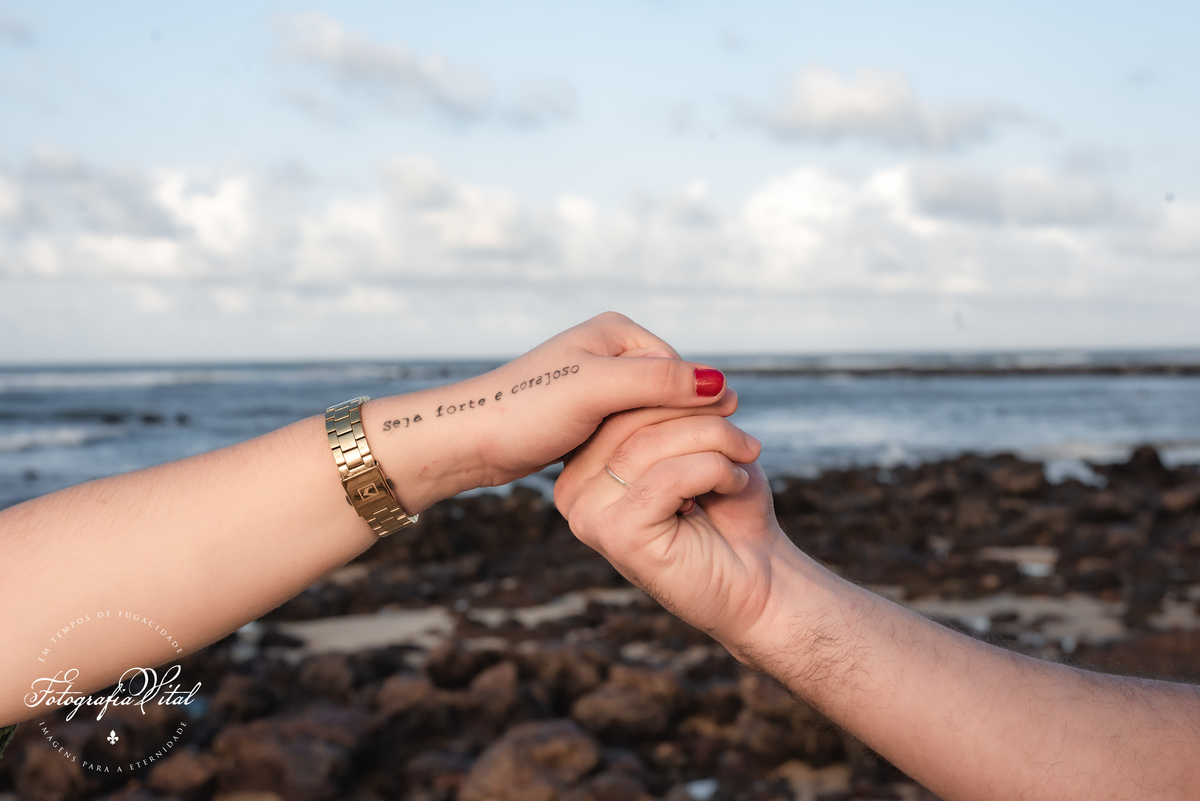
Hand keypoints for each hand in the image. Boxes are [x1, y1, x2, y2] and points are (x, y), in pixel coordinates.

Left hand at [366, 312, 732, 507]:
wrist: (469, 440)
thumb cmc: (526, 411)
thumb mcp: (596, 392)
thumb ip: (658, 383)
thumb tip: (721, 383)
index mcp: (618, 331)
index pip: (681, 371)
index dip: (694, 410)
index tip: (704, 449)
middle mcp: (610, 350)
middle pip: (669, 394)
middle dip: (675, 428)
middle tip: (690, 469)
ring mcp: (598, 382)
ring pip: (650, 416)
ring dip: (658, 443)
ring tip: (664, 475)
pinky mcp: (586, 412)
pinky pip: (629, 430)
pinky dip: (636, 450)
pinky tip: (635, 474)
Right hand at [554, 408, 791, 659]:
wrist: (760, 580)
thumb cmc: (729, 509)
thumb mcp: (698, 445)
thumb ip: (674, 410)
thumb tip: (675, 370)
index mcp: (584, 466)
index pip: (618, 403)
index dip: (675, 391)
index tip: (725, 397)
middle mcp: (573, 492)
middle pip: (629, 419)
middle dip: (697, 415)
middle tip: (743, 431)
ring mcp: (589, 516)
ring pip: (649, 444)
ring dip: (714, 441)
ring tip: (744, 458)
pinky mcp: (617, 535)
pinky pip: (667, 477)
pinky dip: (713, 469)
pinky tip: (734, 484)